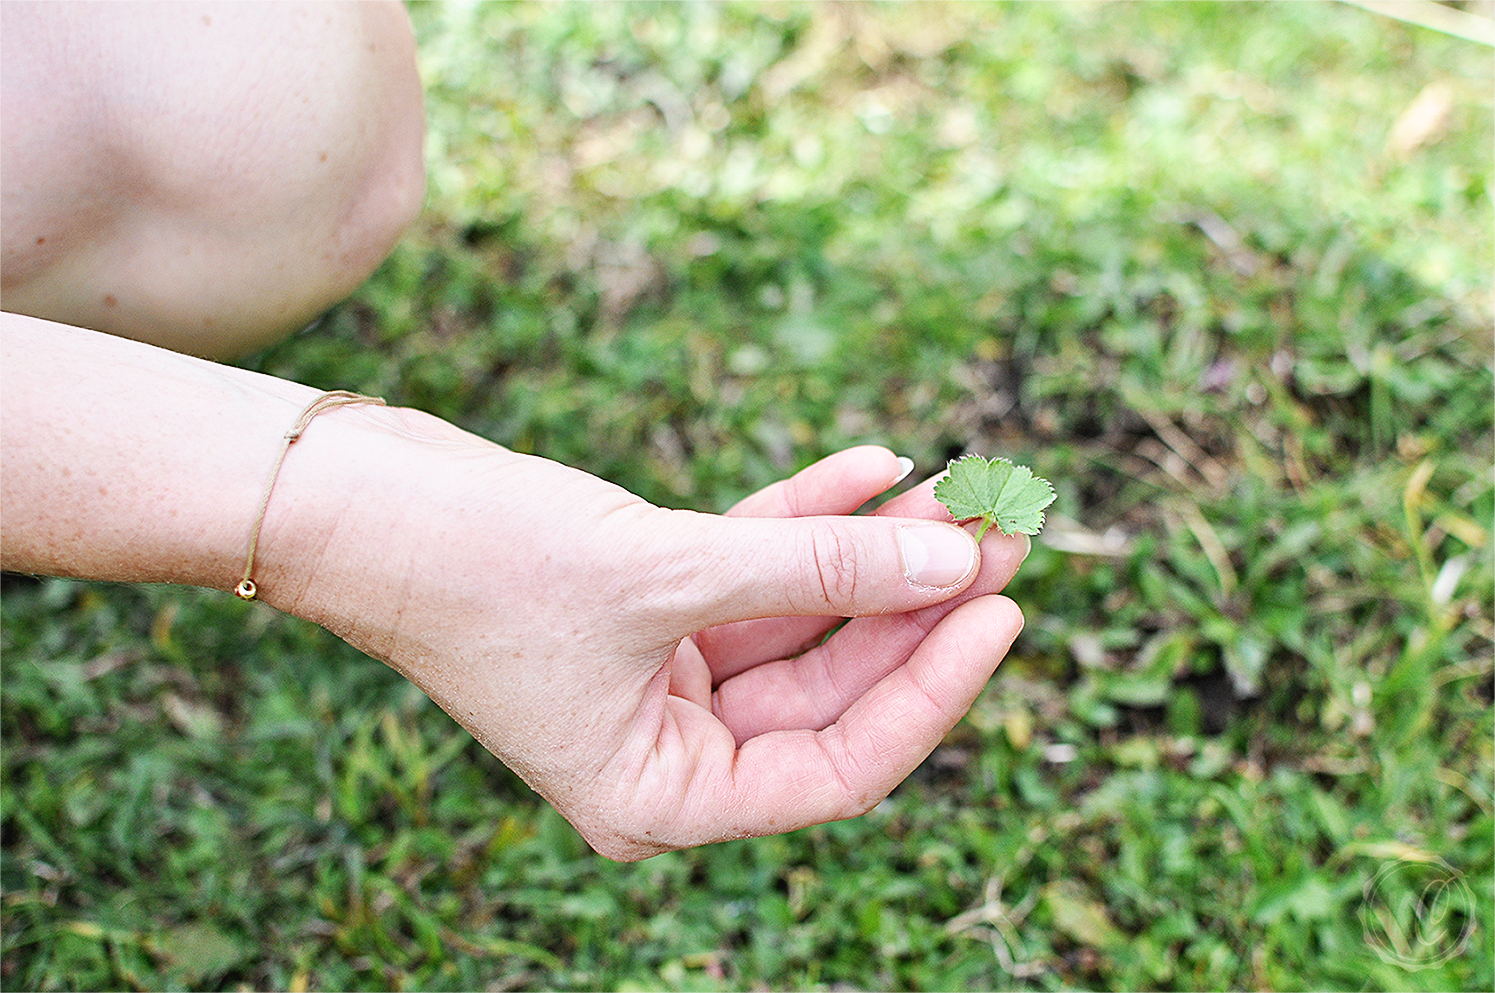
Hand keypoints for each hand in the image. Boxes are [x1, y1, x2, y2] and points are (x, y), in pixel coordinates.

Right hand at [264, 409, 1026, 859]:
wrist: (356, 502)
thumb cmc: (479, 566)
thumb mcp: (666, 570)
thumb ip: (819, 567)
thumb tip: (953, 552)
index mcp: (662, 798)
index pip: (839, 767)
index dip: (931, 688)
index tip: (1001, 605)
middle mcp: (670, 748)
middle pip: (833, 684)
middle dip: (918, 602)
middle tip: (1004, 526)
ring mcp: (664, 673)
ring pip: (806, 617)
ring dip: (879, 549)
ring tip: (963, 484)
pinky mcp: (654, 601)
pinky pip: (758, 567)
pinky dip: (812, 519)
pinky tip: (878, 463)